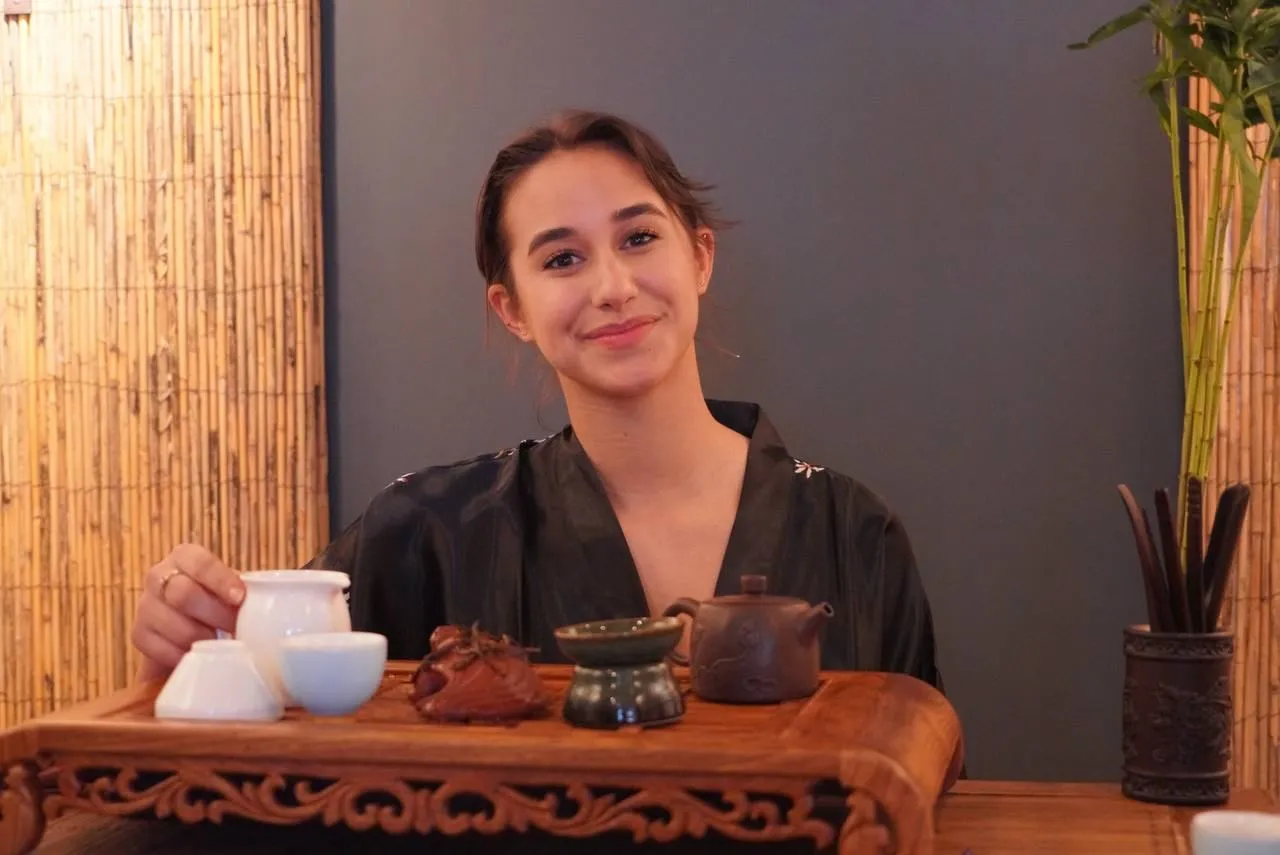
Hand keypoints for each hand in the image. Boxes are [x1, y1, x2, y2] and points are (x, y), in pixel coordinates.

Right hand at [132, 544, 244, 681]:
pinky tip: (196, 656)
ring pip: (172, 623)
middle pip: (182, 593)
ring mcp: (145, 604)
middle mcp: (158, 575)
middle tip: (235, 628)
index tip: (240, 599)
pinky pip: (157, 647)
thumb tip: (273, 604)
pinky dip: (182, 654)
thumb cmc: (219, 604)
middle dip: (214, 614)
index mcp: (185, 557)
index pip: (200, 562)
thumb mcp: (232, 591)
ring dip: (200, 637)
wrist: (190, 630)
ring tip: (219, 644)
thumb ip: (245, 591)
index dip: (220, 580)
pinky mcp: (138, 633)